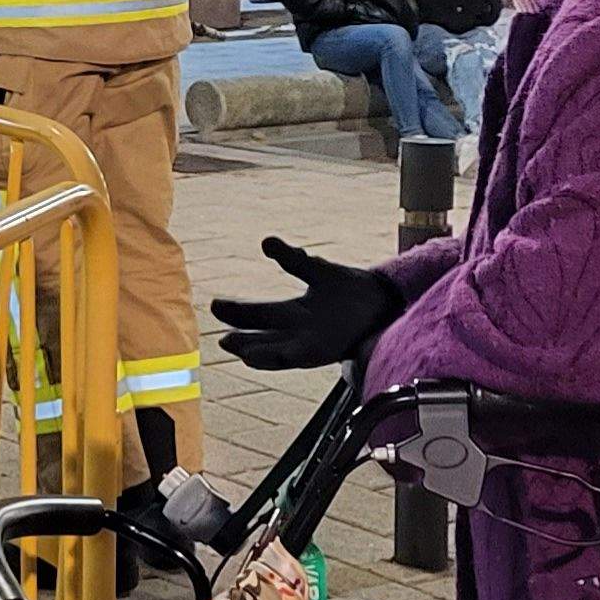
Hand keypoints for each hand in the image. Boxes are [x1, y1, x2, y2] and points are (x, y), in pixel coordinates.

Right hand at [208, 236, 410, 371]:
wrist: (384, 301)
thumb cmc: (351, 287)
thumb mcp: (316, 269)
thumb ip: (292, 258)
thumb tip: (265, 242)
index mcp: (293, 312)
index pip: (258, 314)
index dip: (236, 312)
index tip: (215, 306)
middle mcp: (297, 331)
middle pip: (262, 335)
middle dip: (242, 336)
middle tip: (220, 336)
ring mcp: (309, 343)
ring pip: (273, 350)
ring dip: (254, 349)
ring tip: (235, 346)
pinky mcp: (322, 352)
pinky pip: (294, 358)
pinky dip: (276, 357)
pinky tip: (261, 356)